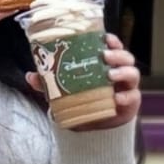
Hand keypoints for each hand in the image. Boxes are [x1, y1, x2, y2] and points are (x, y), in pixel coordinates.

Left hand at [25, 33, 140, 129]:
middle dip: (118, 54)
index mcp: (106, 63)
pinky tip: (117, 98)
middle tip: (105, 56)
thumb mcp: (64, 90)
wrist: (92, 125)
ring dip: (124, 72)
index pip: (114, 46)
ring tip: (111, 75)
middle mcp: (119, 71)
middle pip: (126, 56)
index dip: (112, 40)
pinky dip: (126, 97)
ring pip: (133, 73)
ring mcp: (126, 87)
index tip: (105, 38)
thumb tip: (30, 76)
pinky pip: (133, 97)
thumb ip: (50, 83)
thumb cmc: (82, 99)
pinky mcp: (130, 103)